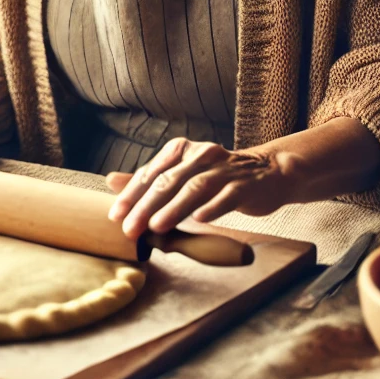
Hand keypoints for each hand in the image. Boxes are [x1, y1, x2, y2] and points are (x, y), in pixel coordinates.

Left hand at [104, 137, 290, 239]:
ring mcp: (224, 169)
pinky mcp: (245, 185)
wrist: (269, 173)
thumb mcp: (182, 173)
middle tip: (130, 228)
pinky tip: (200, 219)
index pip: (151, 173)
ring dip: (174, 207)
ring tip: (156, 225)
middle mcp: (201, 154)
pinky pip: (227, 195)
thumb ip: (149, 179)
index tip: (115, 215)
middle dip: (146, 205)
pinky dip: (213, 206)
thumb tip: (110, 181)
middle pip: (169, 180)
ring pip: (195, 187)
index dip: (131, 194)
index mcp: (182, 150)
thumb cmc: (219, 177)